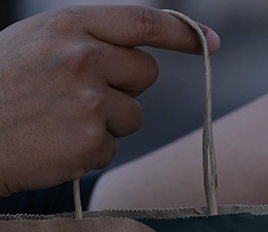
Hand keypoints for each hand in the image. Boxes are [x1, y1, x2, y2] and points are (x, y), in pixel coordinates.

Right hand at [0, 5, 219, 195]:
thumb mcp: (35, 42)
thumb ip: (86, 37)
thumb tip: (143, 46)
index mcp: (69, 25)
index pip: (144, 21)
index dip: (183, 32)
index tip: (209, 42)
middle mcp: (83, 56)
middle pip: (146, 73)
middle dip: (124, 88)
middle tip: (76, 96)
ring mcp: (88, 99)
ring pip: (132, 115)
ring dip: (104, 122)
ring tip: (54, 121)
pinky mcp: (88, 139)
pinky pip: (111, 146)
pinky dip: (86, 151)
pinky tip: (50, 143)